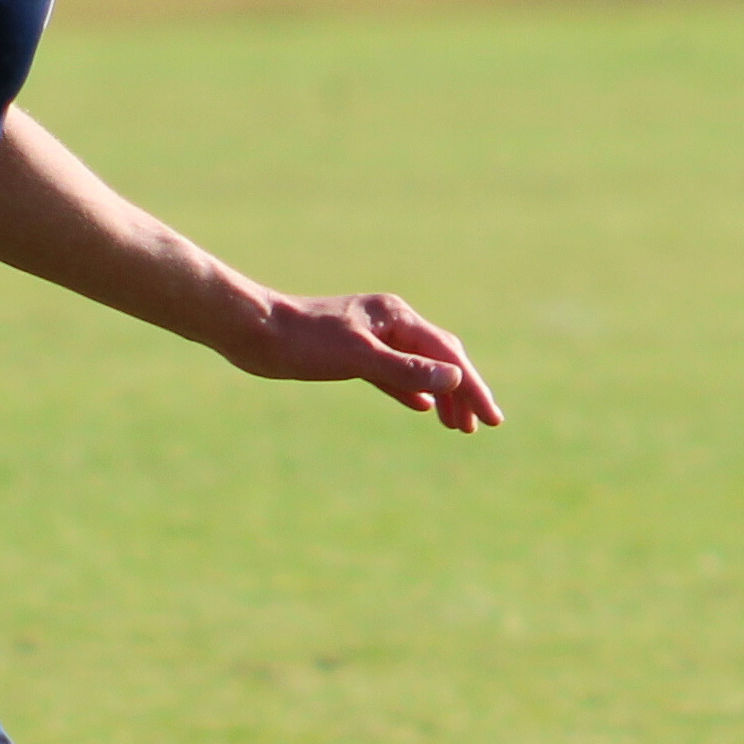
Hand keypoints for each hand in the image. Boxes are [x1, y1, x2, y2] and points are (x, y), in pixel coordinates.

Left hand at [227, 288, 503, 431]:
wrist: (253, 331)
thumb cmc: (302, 342)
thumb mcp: (357, 358)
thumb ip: (405, 370)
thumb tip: (453, 380)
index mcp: (397, 317)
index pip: (448, 355)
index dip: (472, 388)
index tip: (491, 419)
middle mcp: (390, 322)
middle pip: (440, 357)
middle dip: (464, 391)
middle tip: (483, 425)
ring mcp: (371, 336)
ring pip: (419, 366)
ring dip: (442, 395)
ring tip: (458, 426)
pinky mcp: (352, 351)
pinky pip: (395, 372)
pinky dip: (412, 391)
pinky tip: (422, 409)